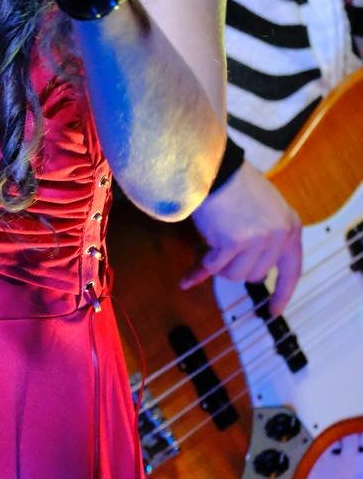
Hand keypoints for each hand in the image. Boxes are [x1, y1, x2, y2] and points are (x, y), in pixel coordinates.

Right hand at [182, 160, 302, 313]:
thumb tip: (255, 270)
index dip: (283, 293)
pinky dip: (198, 273)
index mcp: (290, 228)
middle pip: (256, 275)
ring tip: (209, 245)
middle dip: (235, 266)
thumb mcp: (266, 209)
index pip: (292, 270)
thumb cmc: (235, 184)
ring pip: (234, 275)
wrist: (216, 168)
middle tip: (221, 252)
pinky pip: (213, 268)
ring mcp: (258, 240)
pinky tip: (186, 280)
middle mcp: (279, 236)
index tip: (273, 310)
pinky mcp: (234, 242)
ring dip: (219, 264)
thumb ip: (269, 235)